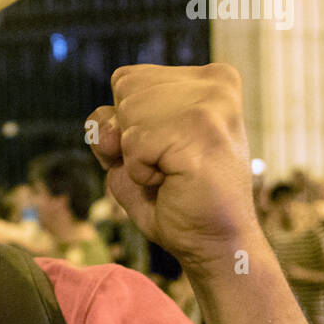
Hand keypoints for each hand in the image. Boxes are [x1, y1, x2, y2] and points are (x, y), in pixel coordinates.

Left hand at [87, 64, 261, 272]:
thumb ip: (108, 125)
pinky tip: (174, 182)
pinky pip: (133, 145)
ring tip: (173, 174)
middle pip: (123, 90)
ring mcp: (212, 105)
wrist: (212, 245)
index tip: (163, 150)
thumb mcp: (128, 151)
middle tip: (168, 166)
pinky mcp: (202, 131)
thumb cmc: (173, 198)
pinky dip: (141, 173)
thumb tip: (109, 128)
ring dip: (136, 156)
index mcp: (207, 78)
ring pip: (127, 113)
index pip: (125, 79)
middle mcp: (215, 83)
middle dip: (129, 137)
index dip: (127, 123)